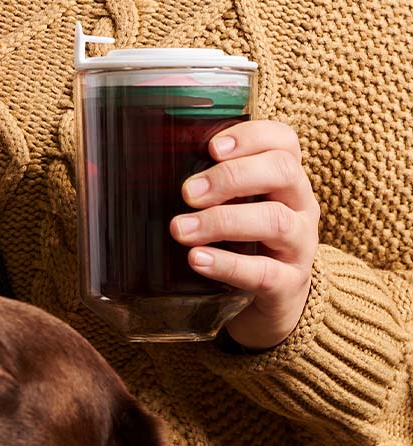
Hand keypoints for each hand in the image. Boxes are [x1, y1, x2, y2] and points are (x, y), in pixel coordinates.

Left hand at [169, 120, 319, 349]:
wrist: (276, 303)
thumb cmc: (249, 246)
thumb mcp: (238, 210)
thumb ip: (212, 191)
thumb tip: (148, 174)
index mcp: (288, 181)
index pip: (284, 142)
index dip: (252, 137)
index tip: (212, 148)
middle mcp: (301, 207)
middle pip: (282, 171)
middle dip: (231, 176)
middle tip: (188, 192)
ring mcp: (300, 246)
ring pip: (275, 221)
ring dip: (222, 221)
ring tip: (181, 229)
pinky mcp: (288, 284)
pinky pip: (263, 272)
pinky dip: (227, 264)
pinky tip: (197, 259)